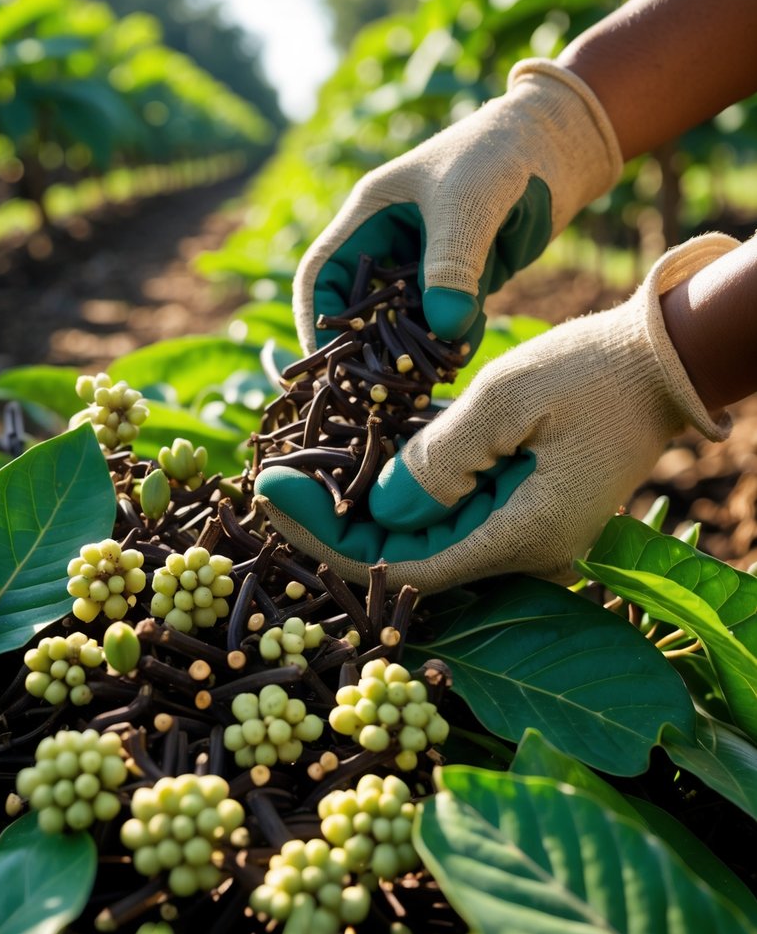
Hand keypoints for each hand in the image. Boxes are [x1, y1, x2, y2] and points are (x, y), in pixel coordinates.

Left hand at [256, 235, 735, 592]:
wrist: (660, 365)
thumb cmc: (591, 371)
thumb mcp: (508, 398)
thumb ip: (441, 457)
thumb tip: (382, 508)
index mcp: (523, 537)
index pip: (403, 568)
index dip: (327, 538)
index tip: (273, 492)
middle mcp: (523, 557)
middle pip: (405, 562)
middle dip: (331, 526)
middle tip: (272, 478)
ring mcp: (522, 540)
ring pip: (421, 545)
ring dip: (357, 516)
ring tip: (298, 475)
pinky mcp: (518, 515)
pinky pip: (445, 522)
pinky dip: (397, 502)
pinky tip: (352, 474)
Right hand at [293, 59, 622, 355]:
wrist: (559, 147)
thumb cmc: (500, 155)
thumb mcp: (469, 205)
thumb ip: (451, 266)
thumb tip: (443, 331)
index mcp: (371, 215)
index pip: (322, 274)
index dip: (317, 319)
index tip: (328, 362)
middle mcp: (391, 243)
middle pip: (361, 308)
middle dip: (368, 348)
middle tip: (378, 387)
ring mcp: (427, 265)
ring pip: (406, 323)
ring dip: (416, 351)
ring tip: (428, 377)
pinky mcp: (463, 281)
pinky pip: (447, 322)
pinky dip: (453, 341)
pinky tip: (463, 354)